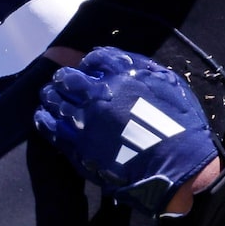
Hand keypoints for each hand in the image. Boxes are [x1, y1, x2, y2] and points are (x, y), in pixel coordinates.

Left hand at [33, 47, 219, 213]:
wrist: (179, 166)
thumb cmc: (181, 125)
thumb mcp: (168, 83)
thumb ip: (140, 67)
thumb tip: (115, 59)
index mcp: (122, 76)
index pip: (94, 60)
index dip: (88, 63)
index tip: (88, 70)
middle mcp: (98, 96)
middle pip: (67, 79)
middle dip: (64, 78)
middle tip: (63, 82)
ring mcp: (86, 122)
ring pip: (55, 102)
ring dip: (51, 96)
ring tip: (50, 97)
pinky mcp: (79, 148)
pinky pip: (52, 130)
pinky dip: (44, 120)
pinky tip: (43, 117)